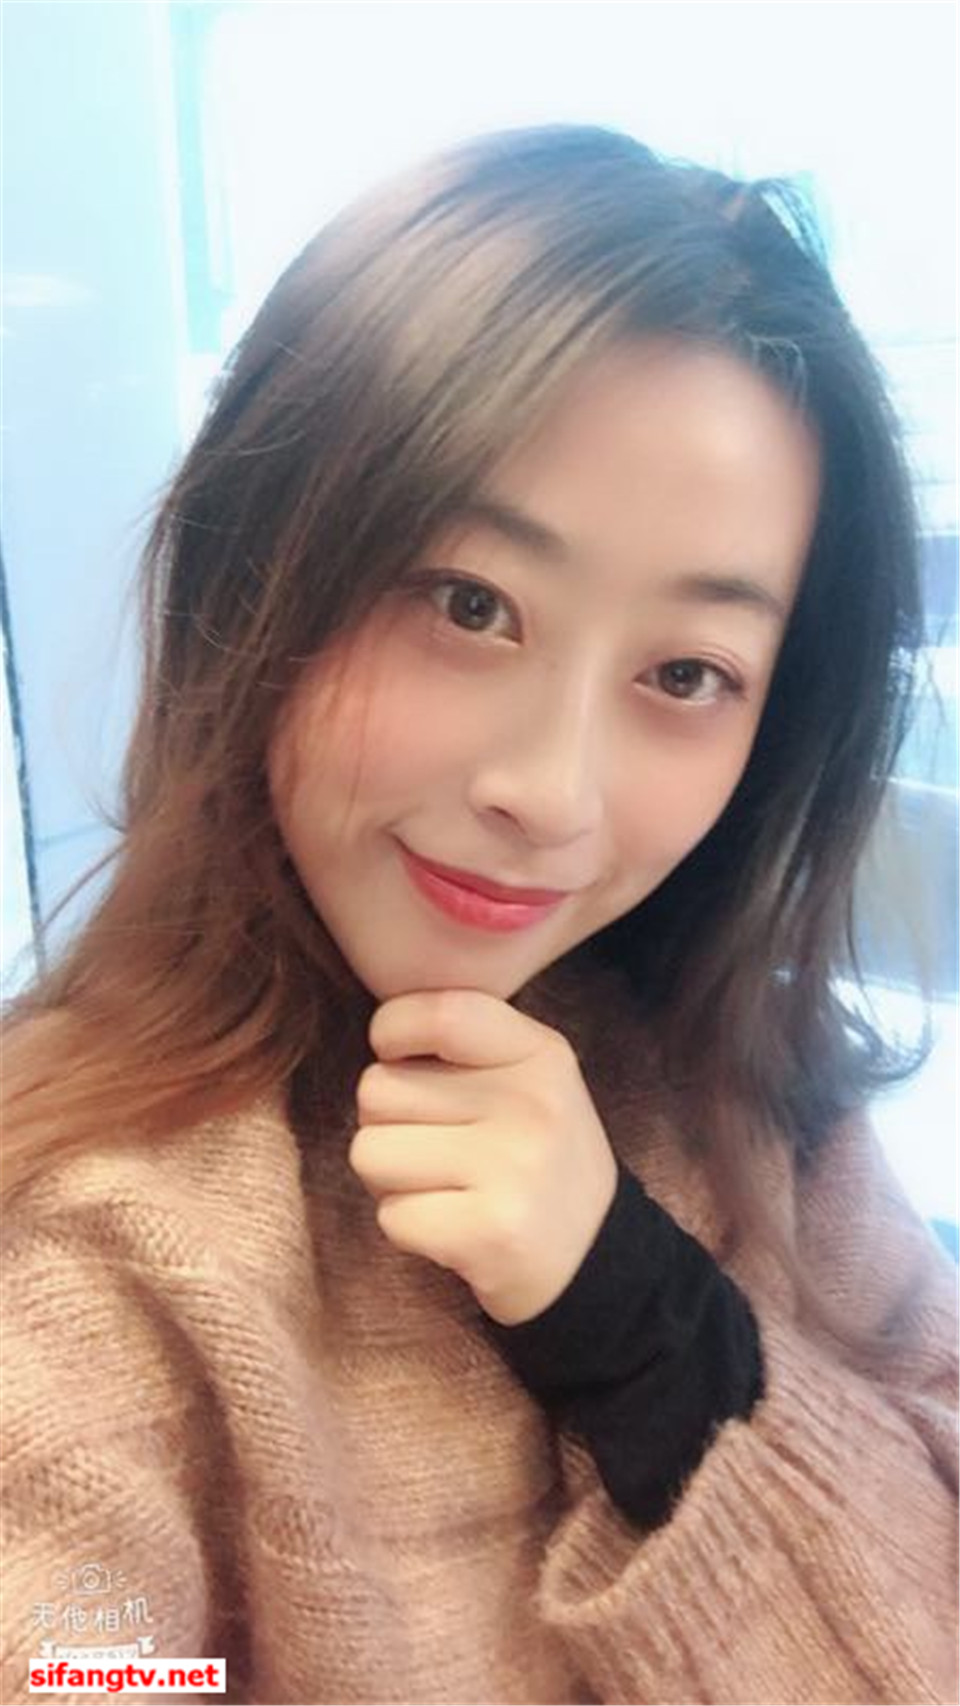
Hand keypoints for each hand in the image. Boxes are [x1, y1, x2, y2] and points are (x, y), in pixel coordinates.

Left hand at [348, 989, 618, 1326]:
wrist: (594, 1257)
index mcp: (540, 1054)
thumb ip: (464, 1044)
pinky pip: (390, 1216)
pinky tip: (452, 1226)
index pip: (437, 1014)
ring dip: (390, 1179)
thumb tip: (379, 1035)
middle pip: (378, 1089)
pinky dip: (407, 1227)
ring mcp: (513, 1169)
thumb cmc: (535, 1156)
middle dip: (388, 1123)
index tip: (399, 1059)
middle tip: (437, 1148)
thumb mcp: (529, 1078)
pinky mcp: (490, 1232)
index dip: (391, 1031)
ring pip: (370, 1153)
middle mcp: (531, 1104)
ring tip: (443, 1187)